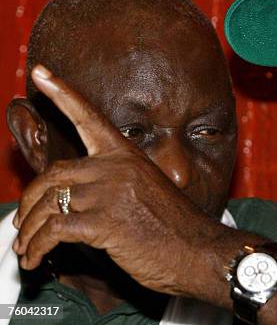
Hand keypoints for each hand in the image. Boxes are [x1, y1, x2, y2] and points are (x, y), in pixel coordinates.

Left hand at [12, 64, 228, 296]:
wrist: (200, 252)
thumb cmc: (173, 227)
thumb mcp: (146, 192)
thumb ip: (112, 185)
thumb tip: (69, 198)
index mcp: (128, 155)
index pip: (89, 117)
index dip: (62, 93)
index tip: (39, 72)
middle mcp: (117, 167)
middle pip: (52, 174)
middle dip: (28, 203)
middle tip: (21, 225)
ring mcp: (112, 193)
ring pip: (48, 204)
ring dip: (29, 232)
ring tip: (26, 250)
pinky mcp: (106, 222)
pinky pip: (54, 230)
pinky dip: (37, 247)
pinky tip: (37, 260)